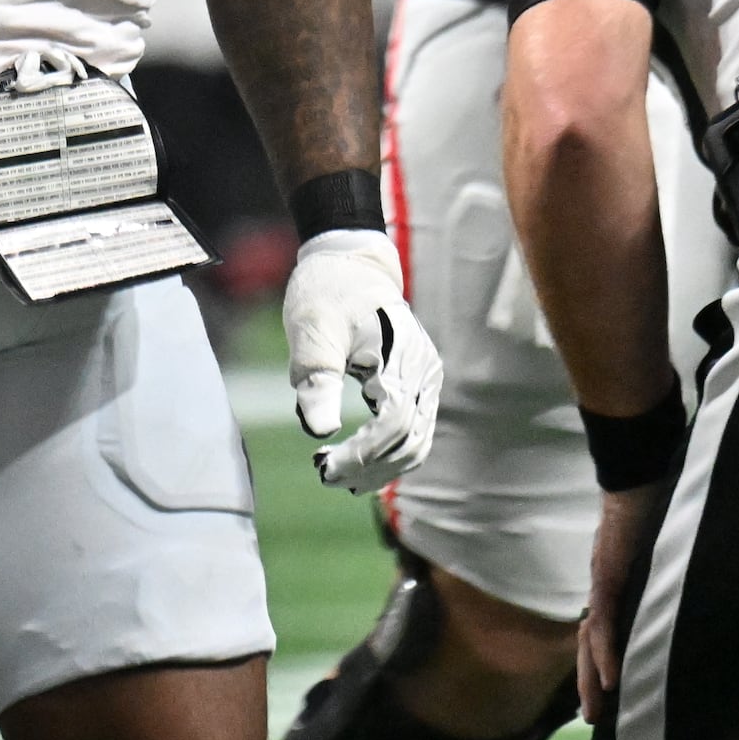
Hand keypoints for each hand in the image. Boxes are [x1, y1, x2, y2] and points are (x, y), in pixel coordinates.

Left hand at [283, 227, 441, 487]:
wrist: (350, 263)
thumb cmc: (327, 292)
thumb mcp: (312, 329)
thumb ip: (317, 379)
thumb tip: (319, 432)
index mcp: (402, 356)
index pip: (394, 424)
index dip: (362, 454)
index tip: (323, 465)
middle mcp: (424, 372)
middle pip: (411, 441)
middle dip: (371, 467)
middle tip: (325, 474)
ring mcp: (426, 379)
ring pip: (417, 442)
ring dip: (382, 467)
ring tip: (338, 476)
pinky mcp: (418, 384)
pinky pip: (413, 430)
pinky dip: (388, 453)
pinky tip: (356, 463)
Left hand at [577, 478, 668, 725]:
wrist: (639, 470)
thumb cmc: (656, 505)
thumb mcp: (663, 552)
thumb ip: (664, 574)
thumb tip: (688, 591)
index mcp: (618, 585)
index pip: (603, 631)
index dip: (602, 661)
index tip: (610, 692)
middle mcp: (606, 587)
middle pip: (589, 644)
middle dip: (589, 682)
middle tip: (594, 718)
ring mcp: (605, 581)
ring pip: (590, 639)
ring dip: (591, 677)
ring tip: (595, 710)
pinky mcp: (609, 574)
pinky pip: (604, 620)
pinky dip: (605, 651)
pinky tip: (610, 678)